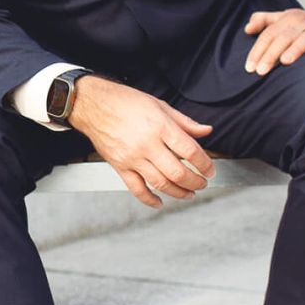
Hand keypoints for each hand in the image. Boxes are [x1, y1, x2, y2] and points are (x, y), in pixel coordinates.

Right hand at [68, 76, 214, 209]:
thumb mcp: (160, 105)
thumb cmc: (125, 102)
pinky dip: (150, 200)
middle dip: (195, 182)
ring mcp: (133, 158)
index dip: (205, 164)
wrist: (94, 105)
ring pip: (160, 183)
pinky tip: (159, 202)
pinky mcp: (120, 167)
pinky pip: (137, 189)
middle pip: (178, 172)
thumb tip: (205, 130)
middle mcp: (147, 144)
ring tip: (189, 193)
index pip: (190, 151)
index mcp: (160, 127)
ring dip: (179, 193)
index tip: (210, 169)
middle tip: (202, 183)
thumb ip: (185, 122)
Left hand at [244, 8, 304, 74]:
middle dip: (271, 54)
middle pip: (284, 37)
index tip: (249, 68)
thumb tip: (247, 29)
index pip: (269, 34)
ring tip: (285, 62)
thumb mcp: (286, 18)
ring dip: (296, 48)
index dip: (258, 50)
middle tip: (260, 72)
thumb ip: (264, 20)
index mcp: (290, 18)